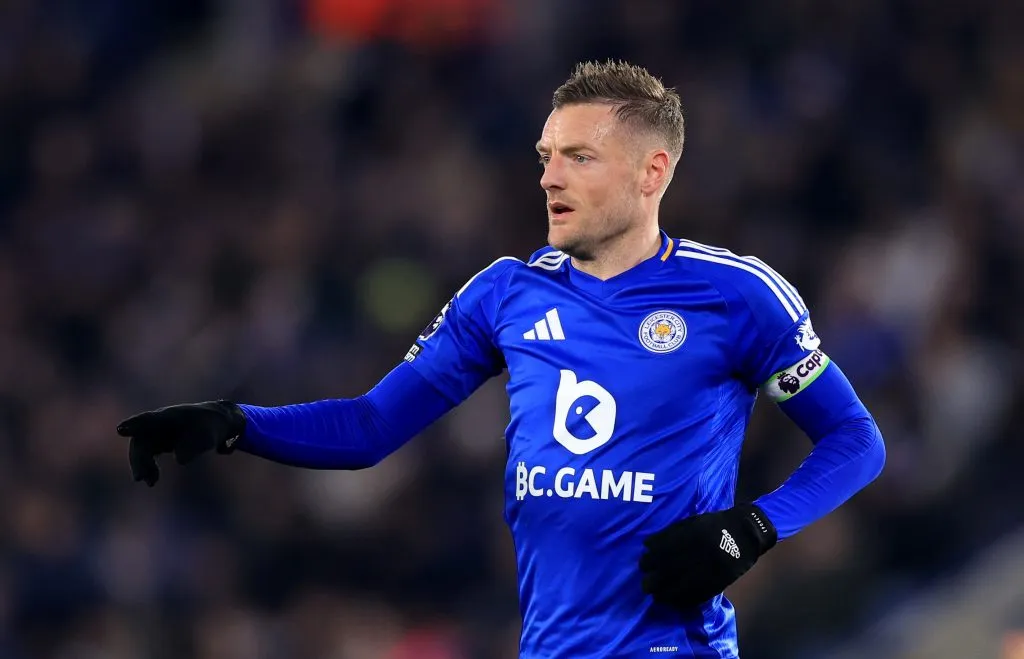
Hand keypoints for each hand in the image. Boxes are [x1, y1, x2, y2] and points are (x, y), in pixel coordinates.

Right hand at [116, 401, 245, 485]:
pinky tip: (153, 481)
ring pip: (142, 449)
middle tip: (140, 477)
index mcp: (171, 416)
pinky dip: (148, 467)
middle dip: (138, 458)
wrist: (218, 423)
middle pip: (141, 439)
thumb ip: (195, 446)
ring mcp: (158, 432)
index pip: (149, 419)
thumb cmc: (213, 426)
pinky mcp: (159, 442)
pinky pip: (147, 455)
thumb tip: (179, 460)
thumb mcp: (208, 437)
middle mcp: (160, 423)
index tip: (120, 430)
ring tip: (151, 482)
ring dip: (142, 465)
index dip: (134, 424)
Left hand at [640, 503, 776, 609]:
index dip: (648, 561)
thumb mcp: (691, 523)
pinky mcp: (715, 583)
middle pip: (665, 573)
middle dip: (651, 580)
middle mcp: (694, 556)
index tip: (643, 565)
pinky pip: (695, 596)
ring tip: (656, 596)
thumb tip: (648, 545)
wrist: (744, 533)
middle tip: (645, 582)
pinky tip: (673, 601)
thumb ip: (671, 533)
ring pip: (677, 588)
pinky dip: (681, 601)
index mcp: (687, 538)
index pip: (659, 554)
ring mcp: (705, 571)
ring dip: (663, 594)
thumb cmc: (714, 525)